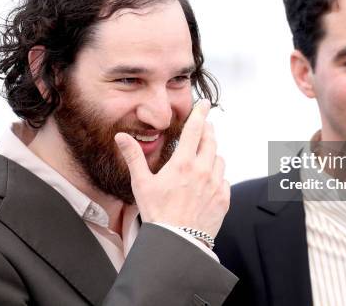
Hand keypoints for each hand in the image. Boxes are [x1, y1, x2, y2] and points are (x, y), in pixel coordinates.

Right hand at [114, 99, 229, 237]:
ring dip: (212, 154)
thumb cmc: (157, 214)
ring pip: (219, 159)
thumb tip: (121, 137)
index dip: (200, 113)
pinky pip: (225, 180)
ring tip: (202, 158)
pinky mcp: (224, 198)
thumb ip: (133, 157)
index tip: (205, 104)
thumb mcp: (141, 184)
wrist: (177, 242)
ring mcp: (216, 184)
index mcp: (183, 163)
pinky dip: (218, 177)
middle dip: (208, 130)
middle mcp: (203, 170)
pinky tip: (208, 182)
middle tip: (204, 127)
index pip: (195, 129)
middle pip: (211, 140)